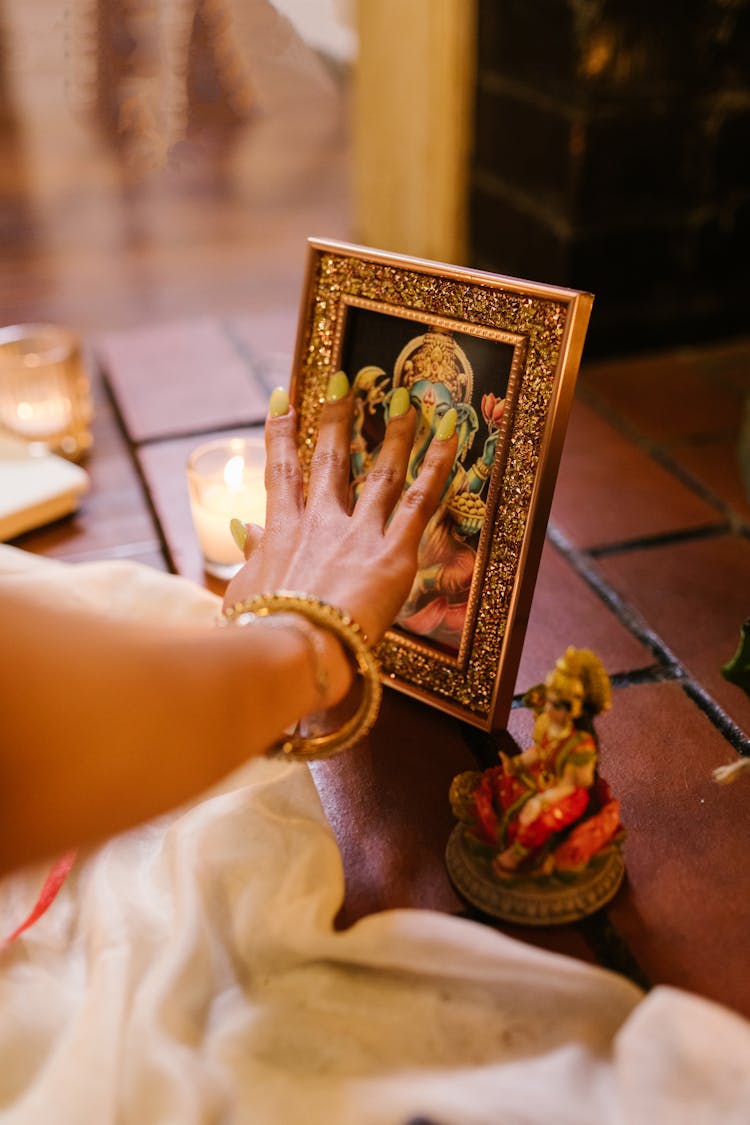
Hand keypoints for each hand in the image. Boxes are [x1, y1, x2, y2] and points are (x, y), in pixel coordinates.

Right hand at [223, 379, 457, 644]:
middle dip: (338, 416)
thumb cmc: (263, 630)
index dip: (281, 432)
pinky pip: (420, 501)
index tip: (284, 398)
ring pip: (381, 472)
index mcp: (282, 532)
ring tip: (407, 400)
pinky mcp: (393, 552)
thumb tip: (248, 530)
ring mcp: (359, 533)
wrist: (292, 649)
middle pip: (332, 459)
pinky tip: (451, 435)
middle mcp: (321, 522)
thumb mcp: (245, 592)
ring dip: (395, 434)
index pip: (281, 471)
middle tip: (345, 380)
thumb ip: (253, 556)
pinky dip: (437, 465)